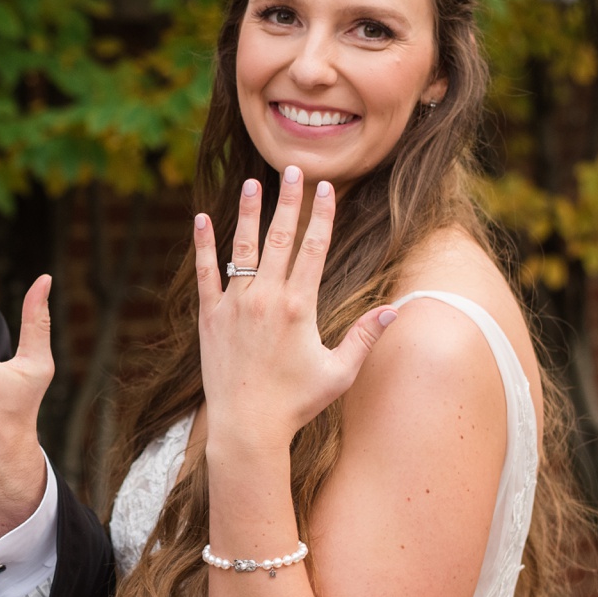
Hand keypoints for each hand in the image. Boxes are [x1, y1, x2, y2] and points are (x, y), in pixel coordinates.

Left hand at [195, 167, 397, 453]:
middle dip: (289, 201)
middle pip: (280, 238)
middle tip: (293, 169)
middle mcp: (265, 299)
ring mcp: (234, 306)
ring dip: (249, 212)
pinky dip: (204, 245)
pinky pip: (206, 273)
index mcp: (299, 307)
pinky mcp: (209, 318)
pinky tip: (202, 219)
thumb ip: (365, 336)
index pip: (314, 249)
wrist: (246, 427)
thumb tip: (395, 309)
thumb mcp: (339, 373)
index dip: (322, 215)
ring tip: (253, 182)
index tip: (327, 188)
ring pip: (243, 248)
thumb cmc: (296, 403)